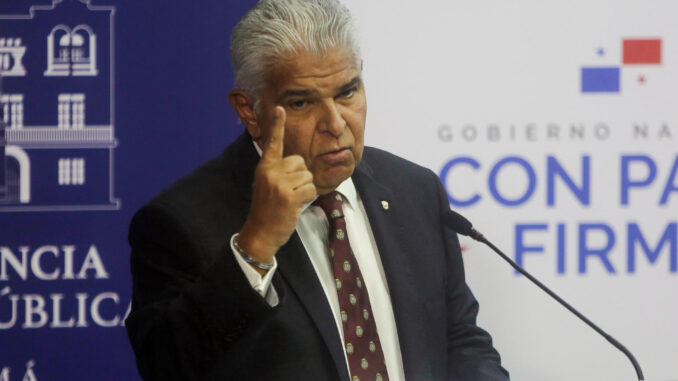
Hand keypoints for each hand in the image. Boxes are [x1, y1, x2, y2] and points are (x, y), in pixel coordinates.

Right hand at [237, 106, 316, 270]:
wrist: (261, 232)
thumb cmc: (268, 208)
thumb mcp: (267, 184)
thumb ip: (279, 171)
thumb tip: (299, 163)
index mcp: (265, 166)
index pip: (273, 142)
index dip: (277, 124)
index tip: (280, 108)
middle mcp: (270, 171)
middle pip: (301, 162)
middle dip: (301, 177)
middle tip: (288, 192)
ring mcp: (279, 184)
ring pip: (308, 176)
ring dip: (304, 190)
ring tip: (290, 200)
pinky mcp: (288, 196)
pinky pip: (310, 189)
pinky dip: (308, 199)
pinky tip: (295, 206)